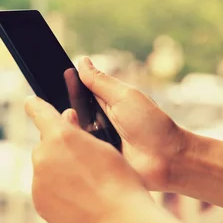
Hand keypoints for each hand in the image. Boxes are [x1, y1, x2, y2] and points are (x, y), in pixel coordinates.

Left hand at [25, 96, 152, 222]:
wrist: (120, 221)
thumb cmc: (119, 180)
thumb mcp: (103, 146)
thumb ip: (78, 131)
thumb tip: (66, 118)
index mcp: (60, 135)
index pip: (40, 113)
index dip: (36, 106)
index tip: (30, 103)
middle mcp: (43, 156)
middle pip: (46, 146)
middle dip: (59, 149)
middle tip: (84, 162)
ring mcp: (38, 182)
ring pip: (45, 170)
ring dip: (58, 172)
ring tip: (86, 187)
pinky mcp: (39, 203)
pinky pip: (45, 191)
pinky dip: (57, 192)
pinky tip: (79, 200)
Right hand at [77, 57, 187, 191]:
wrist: (169, 160)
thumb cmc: (151, 125)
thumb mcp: (124, 97)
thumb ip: (101, 81)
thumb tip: (82, 61)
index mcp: (104, 104)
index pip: (78, 93)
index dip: (67, 87)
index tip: (54, 82)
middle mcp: (97, 123)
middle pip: (70, 114)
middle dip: (66, 112)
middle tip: (69, 113)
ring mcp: (95, 143)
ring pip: (70, 133)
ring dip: (69, 130)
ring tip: (73, 127)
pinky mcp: (94, 162)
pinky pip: (77, 153)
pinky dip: (74, 148)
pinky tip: (72, 144)